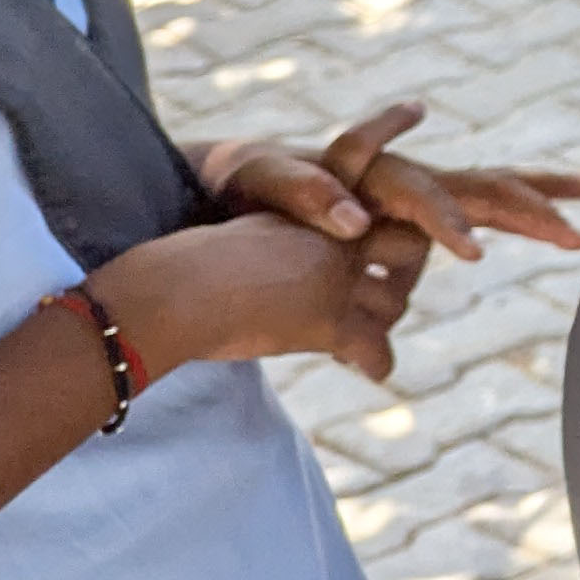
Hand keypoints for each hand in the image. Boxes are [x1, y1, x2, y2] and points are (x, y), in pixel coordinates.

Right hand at [89, 212, 418, 382]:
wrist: (169, 292)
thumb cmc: (187, 269)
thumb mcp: (248, 240)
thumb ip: (280, 246)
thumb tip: (283, 273)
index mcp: (316, 207)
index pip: (382, 212)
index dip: (388, 238)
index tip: (379, 260)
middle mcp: (336, 236)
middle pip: (409, 250)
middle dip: (401, 275)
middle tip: (384, 300)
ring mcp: (337, 277)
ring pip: (395, 301)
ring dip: (385, 321)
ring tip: (370, 336)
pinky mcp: (327, 321)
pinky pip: (374, 347)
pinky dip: (377, 363)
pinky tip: (375, 372)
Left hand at [213, 104, 579, 263]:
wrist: (233, 176)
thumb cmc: (242, 177)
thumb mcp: (258, 177)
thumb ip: (303, 191)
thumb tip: (354, 221)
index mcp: (375, 171)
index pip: (427, 197)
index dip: (451, 223)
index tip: (474, 256)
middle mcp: (409, 176)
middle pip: (484, 183)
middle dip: (534, 202)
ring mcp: (417, 191)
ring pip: (493, 189)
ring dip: (543, 195)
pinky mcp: (413, 211)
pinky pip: (477, 208)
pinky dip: (518, 209)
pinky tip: (550, 217)